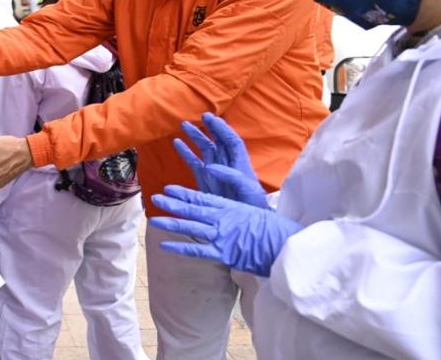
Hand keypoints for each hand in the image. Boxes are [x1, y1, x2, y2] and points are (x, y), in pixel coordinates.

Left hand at [149, 185, 302, 276]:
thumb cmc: (276, 230)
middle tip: (155, 198)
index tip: (170, 188)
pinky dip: (180, 248)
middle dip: (173, 204)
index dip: (185, 193)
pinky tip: (165, 245)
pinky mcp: (223, 253)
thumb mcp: (255, 213)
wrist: (286, 245)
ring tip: (154, 220)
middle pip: (193, 209)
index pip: (203, 198)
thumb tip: (227, 216)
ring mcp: (221, 235)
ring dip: (171, 222)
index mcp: (231, 207)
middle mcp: (223, 218)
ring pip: (190, 227)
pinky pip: (197, 250)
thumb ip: (237, 213)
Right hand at [174, 113, 267, 208]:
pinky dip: (186, 153)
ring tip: (184, 126)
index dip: (221, 128)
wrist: (246, 224)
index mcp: (240, 164)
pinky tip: (177, 143)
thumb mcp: (247, 190)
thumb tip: (211, 166)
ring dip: (195, 137)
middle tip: (198, 117)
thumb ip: (231, 176)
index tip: (210, 118)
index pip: (230, 140)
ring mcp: (214, 172)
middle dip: (208, 128)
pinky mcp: (205, 181)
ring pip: (204, 150)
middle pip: (217, 141)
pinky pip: (194, 163)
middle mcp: (226, 165)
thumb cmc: (253, 206)